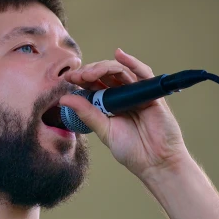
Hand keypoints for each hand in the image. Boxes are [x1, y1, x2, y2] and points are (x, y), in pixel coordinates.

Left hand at [60, 48, 189, 179]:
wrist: (155, 163)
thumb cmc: (132, 150)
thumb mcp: (104, 130)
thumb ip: (86, 113)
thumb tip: (64, 99)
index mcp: (110, 104)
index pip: (94, 85)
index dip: (81, 79)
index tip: (67, 79)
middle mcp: (123, 95)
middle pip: (105, 75)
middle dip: (89, 72)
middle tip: (76, 77)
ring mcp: (138, 93)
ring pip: (120, 71)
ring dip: (103, 68)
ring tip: (89, 73)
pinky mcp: (152, 94)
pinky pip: (143, 73)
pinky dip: (132, 62)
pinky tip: (119, 54)